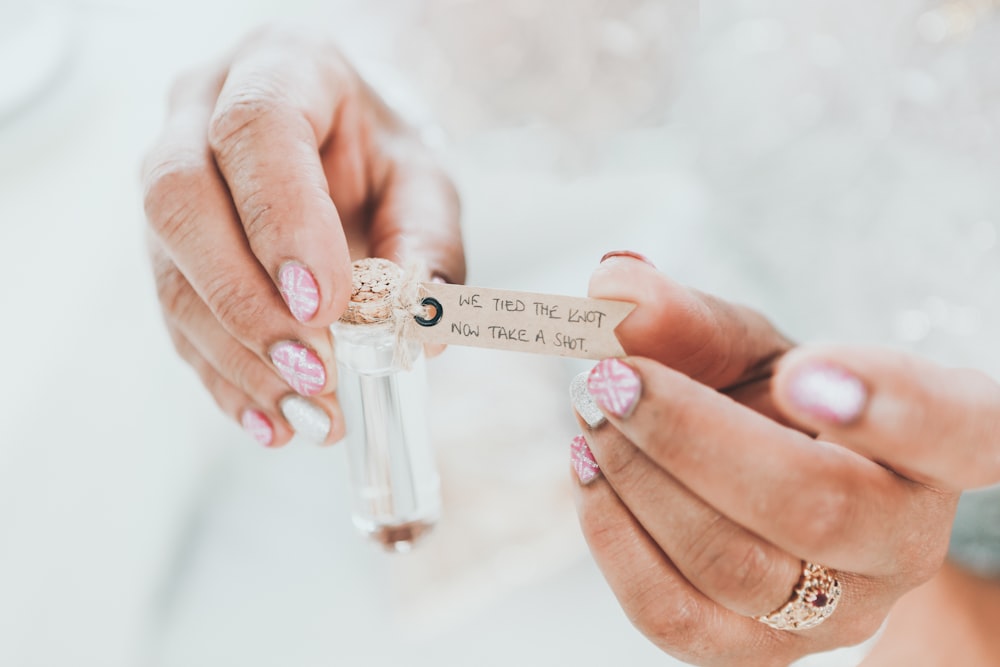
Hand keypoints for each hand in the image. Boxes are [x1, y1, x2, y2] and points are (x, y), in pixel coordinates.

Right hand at [143, 24, 463, 447]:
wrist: (339, 147)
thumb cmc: (381, 157)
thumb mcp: (425, 182)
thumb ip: (430, 245)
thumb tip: (425, 328)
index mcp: (279, 68)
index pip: (256, 128)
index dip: (282, 219)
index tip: (325, 301)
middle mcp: (200, 112)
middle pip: (181, 197)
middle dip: (246, 299)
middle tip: (314, 368)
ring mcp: (166, 174)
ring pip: (168, 265)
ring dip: (235, 353)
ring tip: (305, 412)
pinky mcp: (164, 244)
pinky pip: (173, 313)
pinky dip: (223, 376)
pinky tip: (271, 418)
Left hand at [569, 254, 999, 665]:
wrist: (752, 485)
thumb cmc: (761, 404)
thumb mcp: (739, 346)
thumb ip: (683, 314)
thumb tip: (611, 287)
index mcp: (933, 445)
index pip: (957, 429)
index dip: (894, 405)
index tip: (800, 373)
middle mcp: (904, 539)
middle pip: (814, 506)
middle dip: (689, 436)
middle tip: (610, 377)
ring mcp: (838, 610)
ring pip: (735, 565)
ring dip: (639, 479)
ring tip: (589, 410)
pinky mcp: (758, 651)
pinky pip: (675, 616)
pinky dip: (614, 537)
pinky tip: (586, 472)